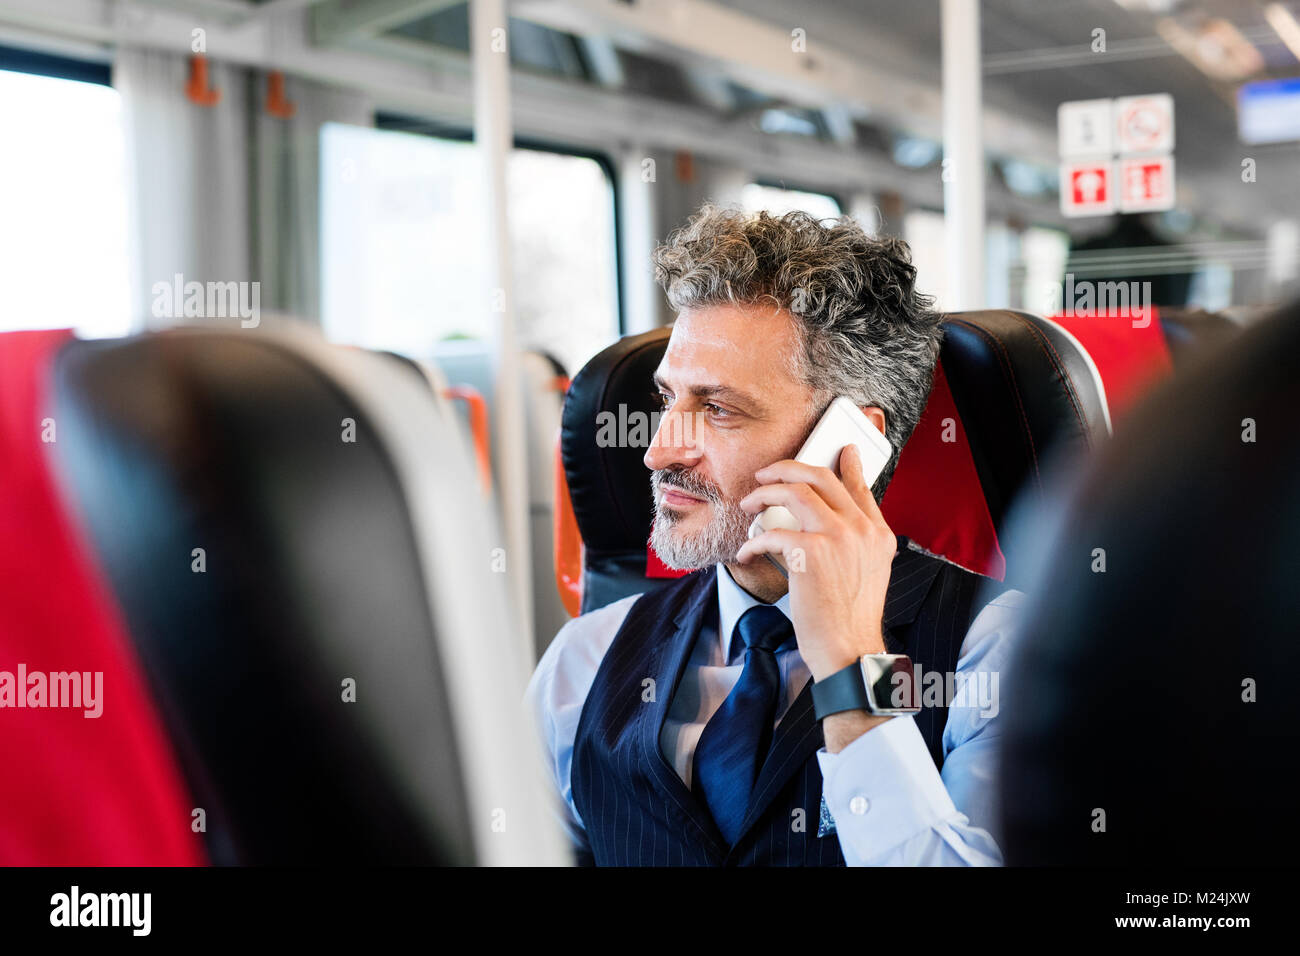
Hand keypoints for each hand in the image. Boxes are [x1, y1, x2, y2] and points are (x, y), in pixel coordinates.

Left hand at [735, 445, 894, 682]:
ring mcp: (837, 537)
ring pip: (794, 492)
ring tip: (748, 505)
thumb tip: (826, 523)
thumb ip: (854, 543)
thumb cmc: (849, 620)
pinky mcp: (810, 553)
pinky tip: (746, 553)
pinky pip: (772, 533)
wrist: (848, 651)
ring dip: (763, 495)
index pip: (860, 487)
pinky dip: (752, 541)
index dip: (848, 464)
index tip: (842, 450)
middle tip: (765, 475)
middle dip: (786, 468)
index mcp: (877, 534)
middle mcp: (861, 529)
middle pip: (821, 477)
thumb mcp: (867, 573)